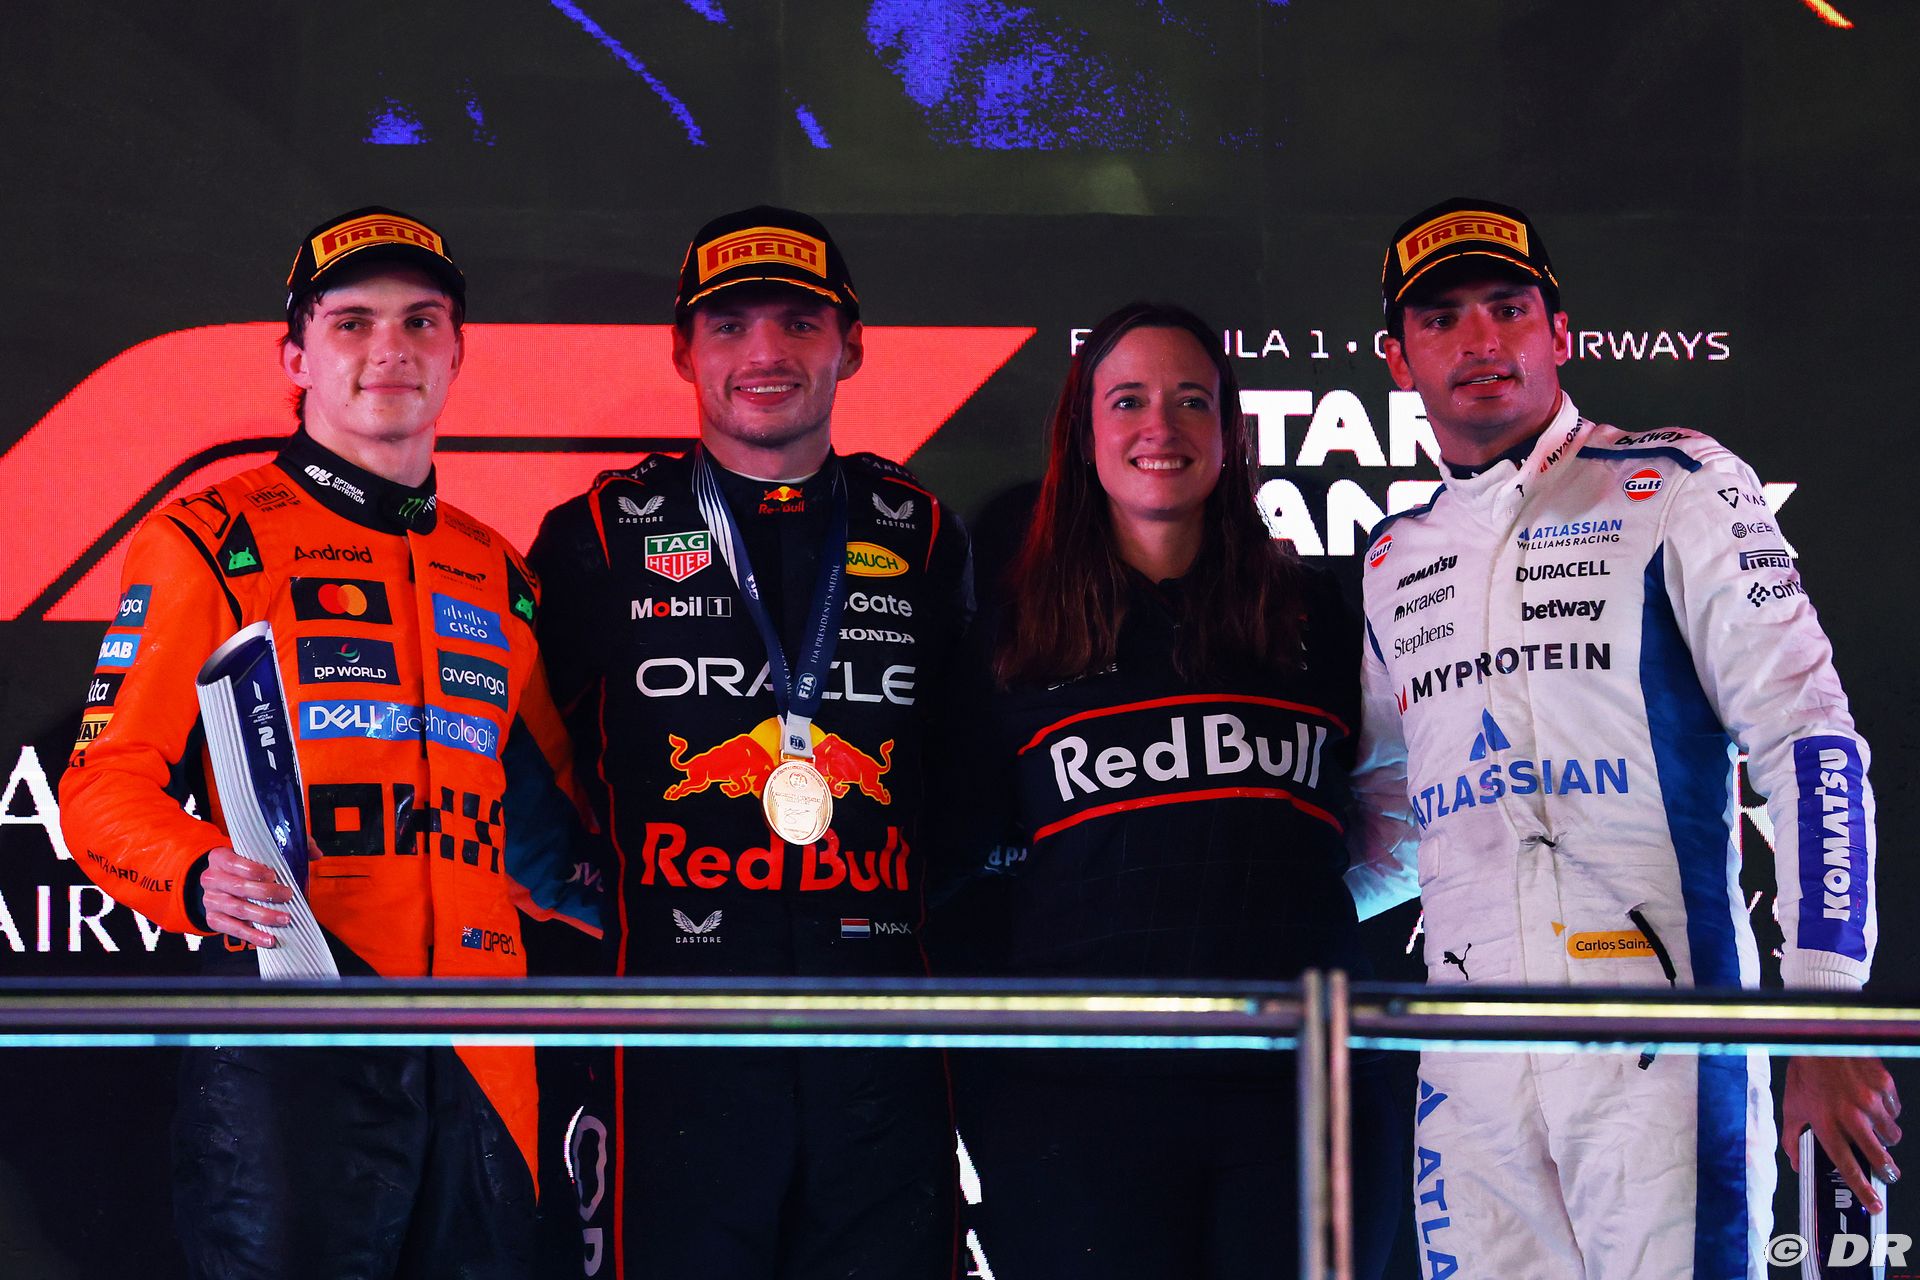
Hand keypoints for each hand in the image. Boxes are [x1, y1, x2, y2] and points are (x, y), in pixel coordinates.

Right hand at [198, 847, 293, 948]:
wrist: (221, 883)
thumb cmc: (245, 866)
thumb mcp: (260, 851)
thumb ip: (288, 847)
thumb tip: (315, 852)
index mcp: (220, 857)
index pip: (234, 862)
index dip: (254, 870)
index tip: (273, 875)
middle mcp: (211, 878)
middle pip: (238, 887)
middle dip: (266, 893)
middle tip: (288, 896)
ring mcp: (211, 900)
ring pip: (238, 909)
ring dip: (264, 916)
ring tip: (285, 919)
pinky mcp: (214, 919)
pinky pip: (233, 929)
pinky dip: (253, 935)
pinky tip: (269, 938)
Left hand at [1783, 1055, 1901, 1212]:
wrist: (1820, 1039)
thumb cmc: (1805, 1072)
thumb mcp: (1791, 1106)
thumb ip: (1792, 1138)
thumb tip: (1796, 1162)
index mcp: (1826, 1124)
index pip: (1847, 1166)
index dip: (1863, 1189)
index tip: (1875, 1204)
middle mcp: (1850, 1116)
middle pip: (1879, 1156)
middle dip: (1887, 1170)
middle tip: (1888, 1172)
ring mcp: (1870, 1101)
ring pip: (1891, 1134)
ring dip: (1885, 1136)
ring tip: (1872, 1126)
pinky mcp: (1884, 1086)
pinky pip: (1895, 1109)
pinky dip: (1887, 1110)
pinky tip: (1873, 1102)